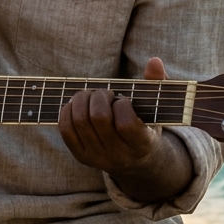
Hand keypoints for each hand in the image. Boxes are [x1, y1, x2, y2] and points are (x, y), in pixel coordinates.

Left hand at [59, 57, 193, 201]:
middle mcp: (119, 155)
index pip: (126, 124)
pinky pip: (66, 130)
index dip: (122, 105)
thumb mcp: (157, 110)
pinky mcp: (82, 156)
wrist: (136, 163)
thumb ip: (157, 84)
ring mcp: (98, 158)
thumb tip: (154, 60)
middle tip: (105, 93)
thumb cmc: (147, 127)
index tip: (124, 100)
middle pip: (99, 119)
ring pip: (80, 121)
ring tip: (91, 96)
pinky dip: (67, 111)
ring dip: (82, 99)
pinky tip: (77, 104)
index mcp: (142, 145)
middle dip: (99, 96)